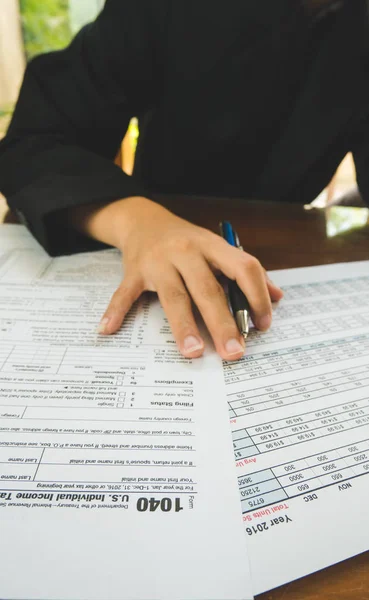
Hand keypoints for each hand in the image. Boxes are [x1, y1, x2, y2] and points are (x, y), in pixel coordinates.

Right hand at [72, 196, 282, 360]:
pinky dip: (116, 311)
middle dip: (223, 322)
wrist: (144, 220)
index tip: (262, 325)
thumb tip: (278, 297)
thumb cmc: (187, 241)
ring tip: (193, 352)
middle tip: (234, 352)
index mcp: (212, 246)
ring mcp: (158, 262)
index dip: (257, 296)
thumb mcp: (218, 248)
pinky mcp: (134, 271)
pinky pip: (125, 294)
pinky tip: (108, 329)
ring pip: (174, 297)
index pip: (243, 267)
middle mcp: (187, 252)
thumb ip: (246, 272)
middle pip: (208, 289)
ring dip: (183, 326)